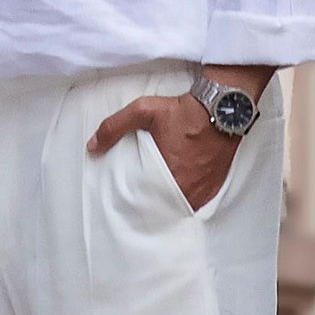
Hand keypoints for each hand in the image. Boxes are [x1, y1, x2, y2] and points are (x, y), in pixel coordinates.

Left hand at [89, 90, 241, 211]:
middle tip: (143, 201)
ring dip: (171, 202)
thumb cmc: (184, 111)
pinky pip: (199, 201)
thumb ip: (114, 128)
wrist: (223, 107)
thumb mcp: (143, 111)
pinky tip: (181, 192)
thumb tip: (92, 146)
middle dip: (153, 205)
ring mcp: (204, 189)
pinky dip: (189, 198)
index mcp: (166, 176)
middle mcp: (187, 188)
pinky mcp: (216, 184)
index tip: (129, 203)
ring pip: (182, 205)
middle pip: (164, 207)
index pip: (145, 202)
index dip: (136, 202)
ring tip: (160, 198)